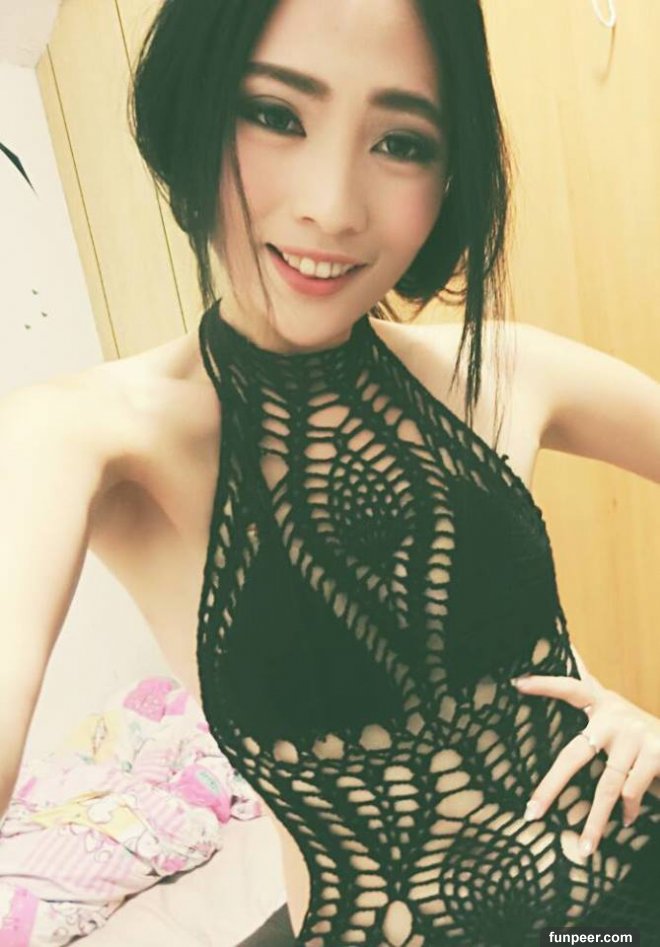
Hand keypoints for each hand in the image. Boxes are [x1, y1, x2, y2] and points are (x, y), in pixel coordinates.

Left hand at [511, 673, 659, 855]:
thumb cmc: (637, 730)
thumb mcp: (613, 709)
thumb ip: (587, 688)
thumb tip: (569, 648)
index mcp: (600, 703)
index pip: (569, 687)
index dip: (544, 684)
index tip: (516, 684)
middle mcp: (615, 716)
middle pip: (575, 755)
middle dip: (552, 786)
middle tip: (532, 812)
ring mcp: (636, 735)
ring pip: (607, 785)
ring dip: (597, 821)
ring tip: (584, 848)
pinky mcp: (656, 754)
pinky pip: (633, 792)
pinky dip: (627, 810)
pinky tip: (624, 821)